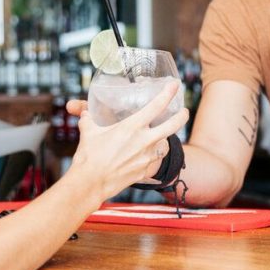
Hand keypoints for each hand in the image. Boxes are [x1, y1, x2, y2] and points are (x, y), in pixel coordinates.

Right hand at [69, 80, 188, 200]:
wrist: (90, 183)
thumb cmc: (89, 156)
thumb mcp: (88, 132)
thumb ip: (88, 119)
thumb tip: (84, 113)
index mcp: (132, 127)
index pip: (156, 106)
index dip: (168, 93)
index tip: (175, 85)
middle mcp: (143, 141)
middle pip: (172, 126)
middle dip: (181, 116)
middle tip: (184, 111)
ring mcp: (146, 158)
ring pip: (164, 146)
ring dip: (164, 141)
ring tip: (160, 138)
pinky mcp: (143, 172)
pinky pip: (153, 162)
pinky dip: (151, 158)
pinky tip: (145, 157)